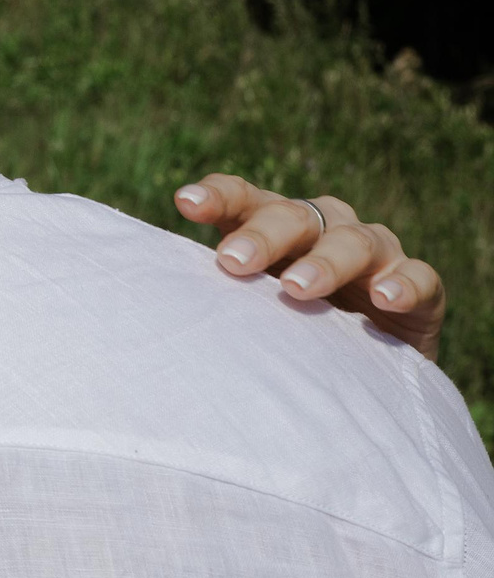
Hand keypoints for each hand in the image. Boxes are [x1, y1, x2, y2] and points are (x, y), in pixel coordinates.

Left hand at [176, 175, 443, 358]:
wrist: (358, 381)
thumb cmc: (284, 337)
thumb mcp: (246, 314)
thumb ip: (216, 298)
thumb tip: (157, 302)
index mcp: (274, 228)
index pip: (243, 198)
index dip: (217, 196)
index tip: (185, 204)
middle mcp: (324, 230)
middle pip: (296, 216)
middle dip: (264, 235)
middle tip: (234, 262)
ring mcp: (375, 257)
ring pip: (355, 240)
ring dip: (326, 261)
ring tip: (297, 289)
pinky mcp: (418, 293)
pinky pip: (420, 277)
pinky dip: (404, 284)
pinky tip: (385, 298)